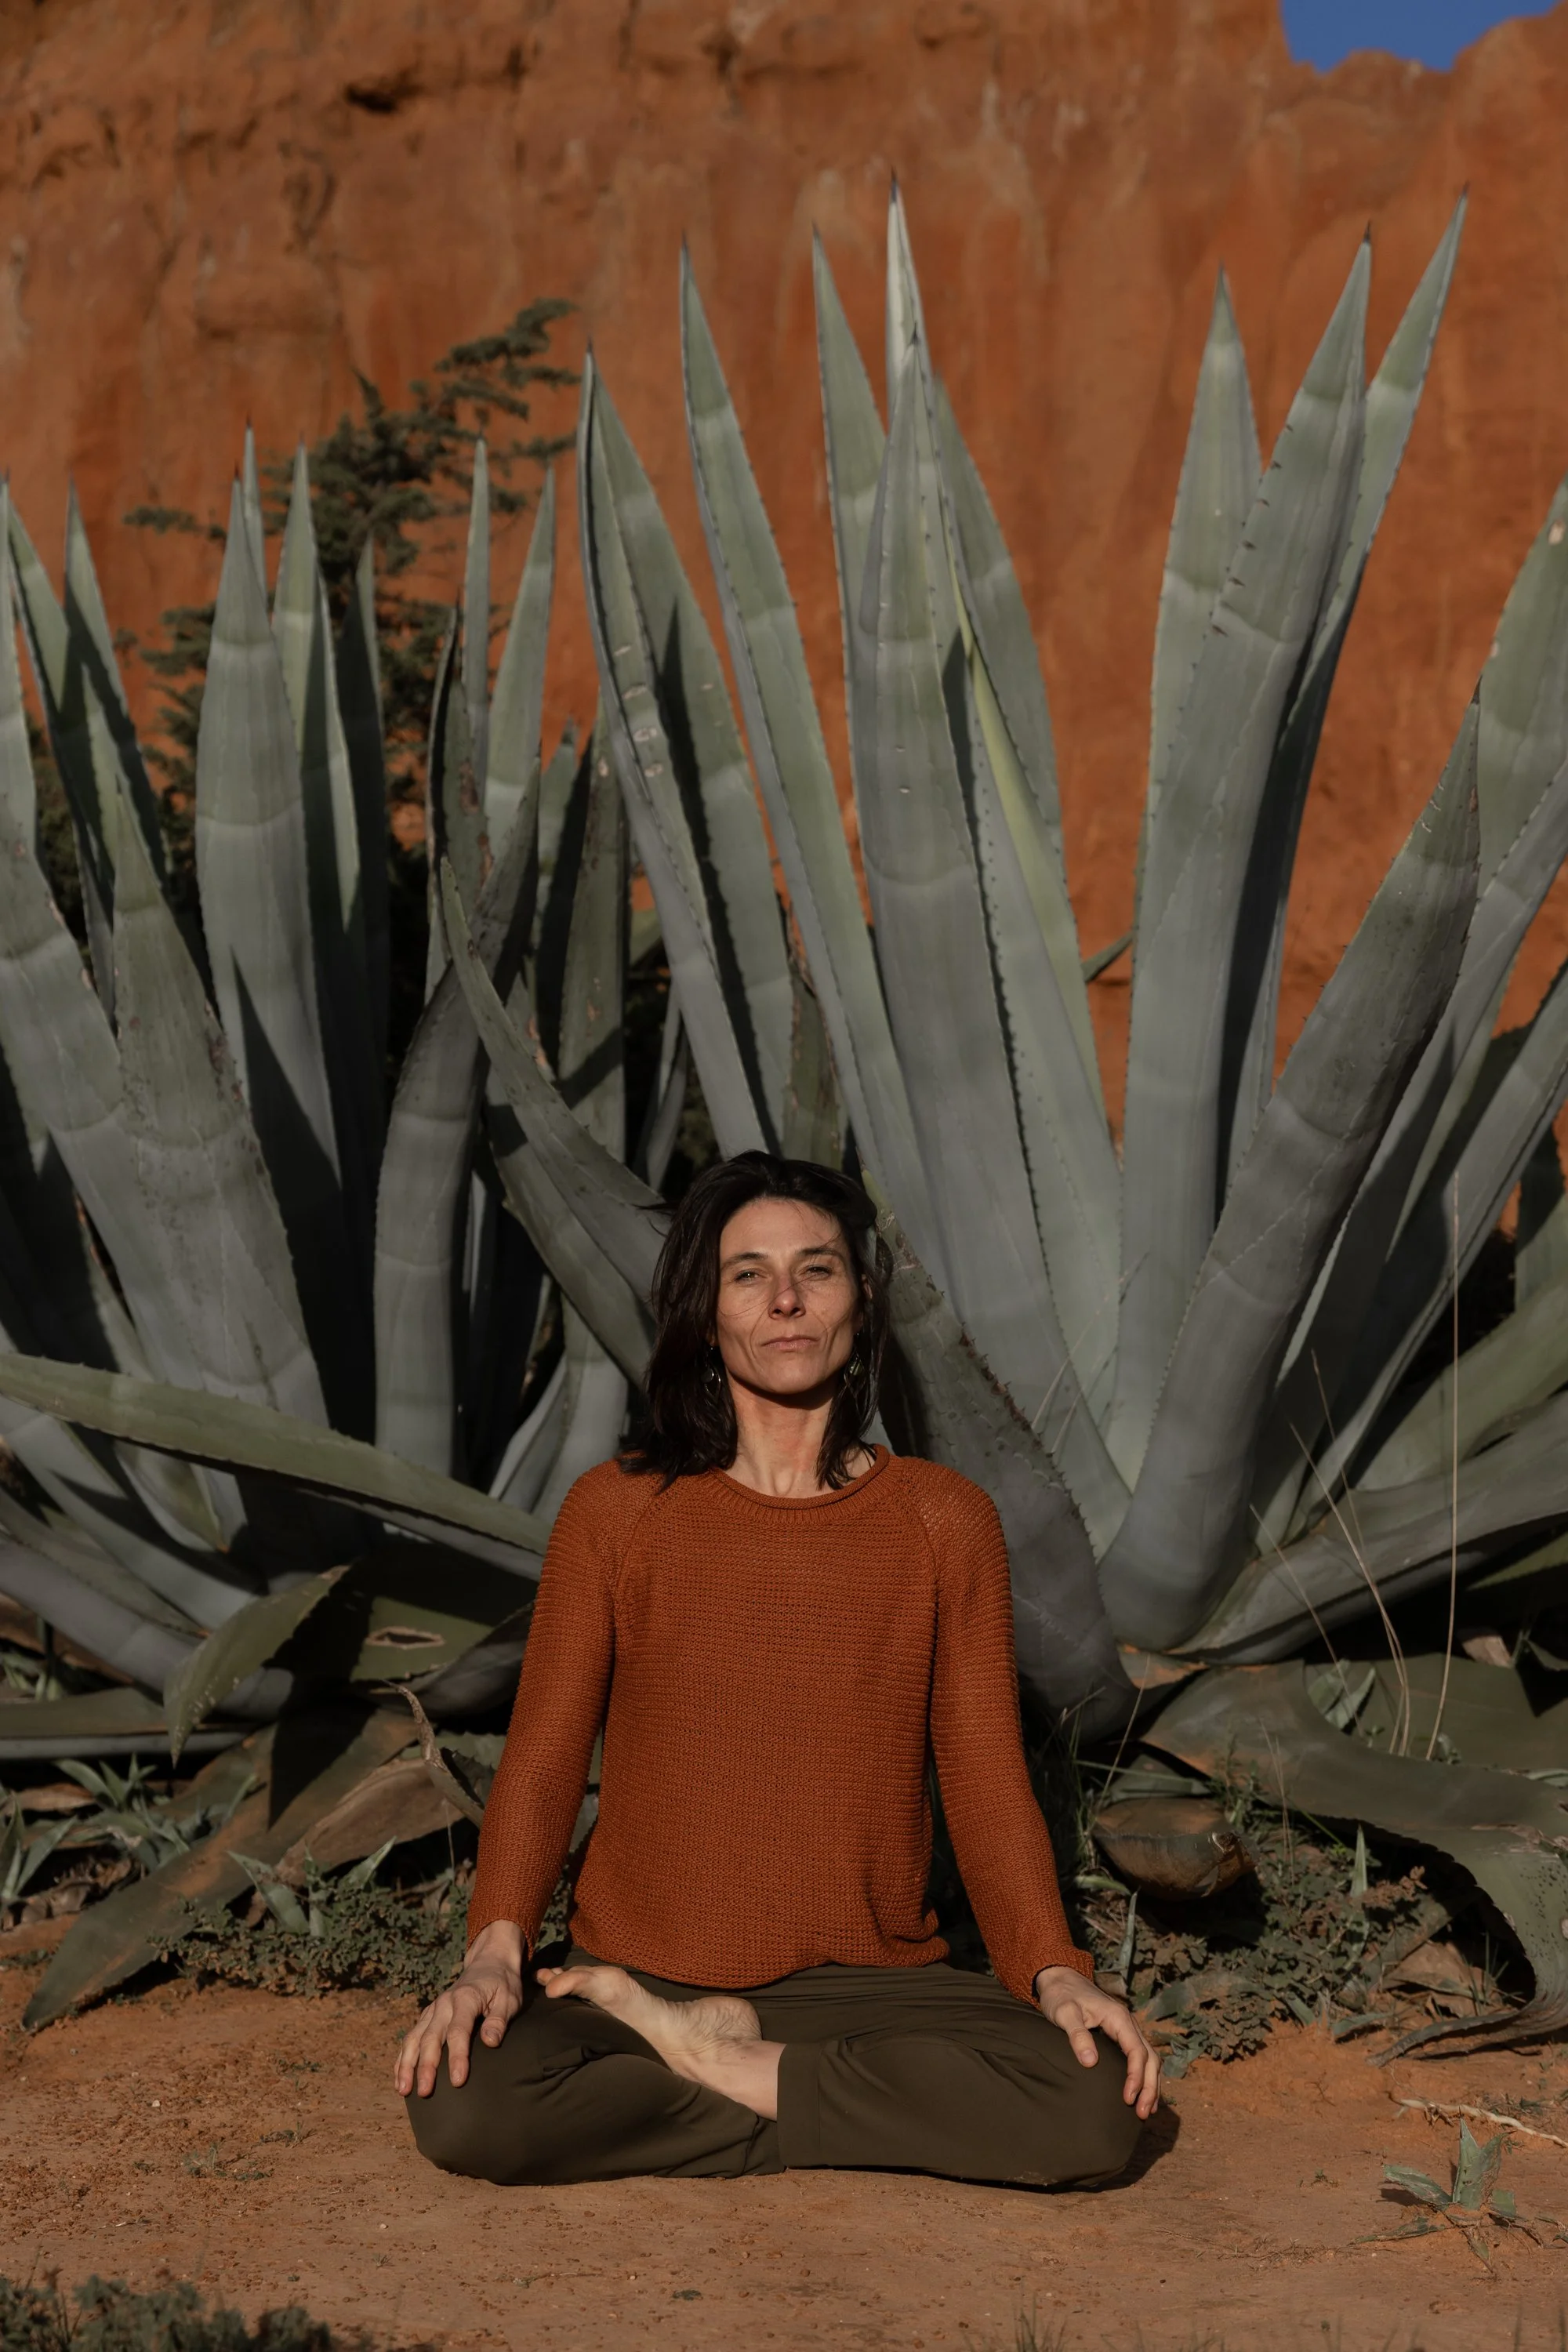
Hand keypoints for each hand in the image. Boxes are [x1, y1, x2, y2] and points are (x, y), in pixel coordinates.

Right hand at [395, 1919, 524, 2098]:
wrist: (489, 1961)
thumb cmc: (503, 1984)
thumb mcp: (509, 1999)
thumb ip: (499, 2020)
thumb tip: (490, 2042)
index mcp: (466, 1999)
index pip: (458, 2031)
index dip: (457, 2057)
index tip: (457, 2081)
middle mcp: (445, 2004)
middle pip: (431, 2037)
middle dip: (426, 2066)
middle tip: (426, 2092)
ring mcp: (434, 2009)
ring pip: (414, 2038)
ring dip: (407, 2064)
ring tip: (404, 2090)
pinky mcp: (429, 2015)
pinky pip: (411, 2037)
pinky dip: (403, 2057)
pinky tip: (399, 2078)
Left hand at [1033, 1963, 1160, 2119]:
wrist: (1059, 1977)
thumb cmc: (1060, 1994)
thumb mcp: (1064, 2012)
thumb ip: (1077, 2035)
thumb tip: (1091, 2062)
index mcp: (1118, 2018)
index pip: (1136, 2051)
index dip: (1135, 2077)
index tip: (1127, 2098)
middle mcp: (1128, 2023)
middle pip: (1149, 2058)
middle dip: (1149, 2087)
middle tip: (1142, 2113)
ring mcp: (1126, 2028)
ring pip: (1149, 2058)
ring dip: (1150, 2084)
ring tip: (1146, 2110)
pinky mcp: (1121, 2033)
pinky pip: (1140, 2056)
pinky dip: (1144, 2075)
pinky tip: (1141, 2092)